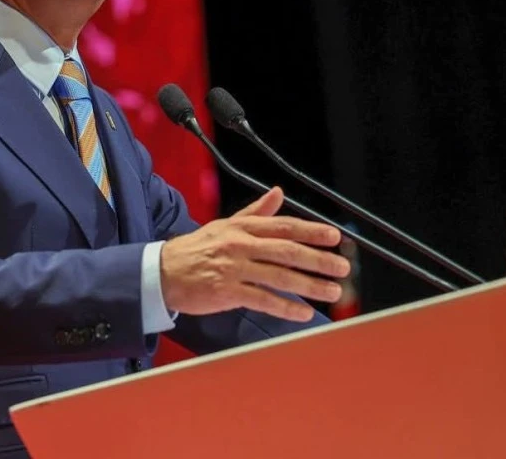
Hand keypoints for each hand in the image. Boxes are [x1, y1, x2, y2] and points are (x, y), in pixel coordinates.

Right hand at [160, 187, 349, 321]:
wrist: (162, 272)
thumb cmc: (197, 248)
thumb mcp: (226, 224)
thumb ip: (255, 212)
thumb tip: (278, 193)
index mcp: (242, 227)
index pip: (284, 226)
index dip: (312, 230)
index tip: (335, 236)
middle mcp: (240, 245)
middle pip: (287, 251)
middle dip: (318, 259)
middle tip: (343, 267)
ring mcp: (234, 269)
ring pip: (279, 277)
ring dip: (309, 285)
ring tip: (332, 292)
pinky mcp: (227, 292)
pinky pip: (262, 300)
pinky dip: (285, 307)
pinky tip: (303, 313)